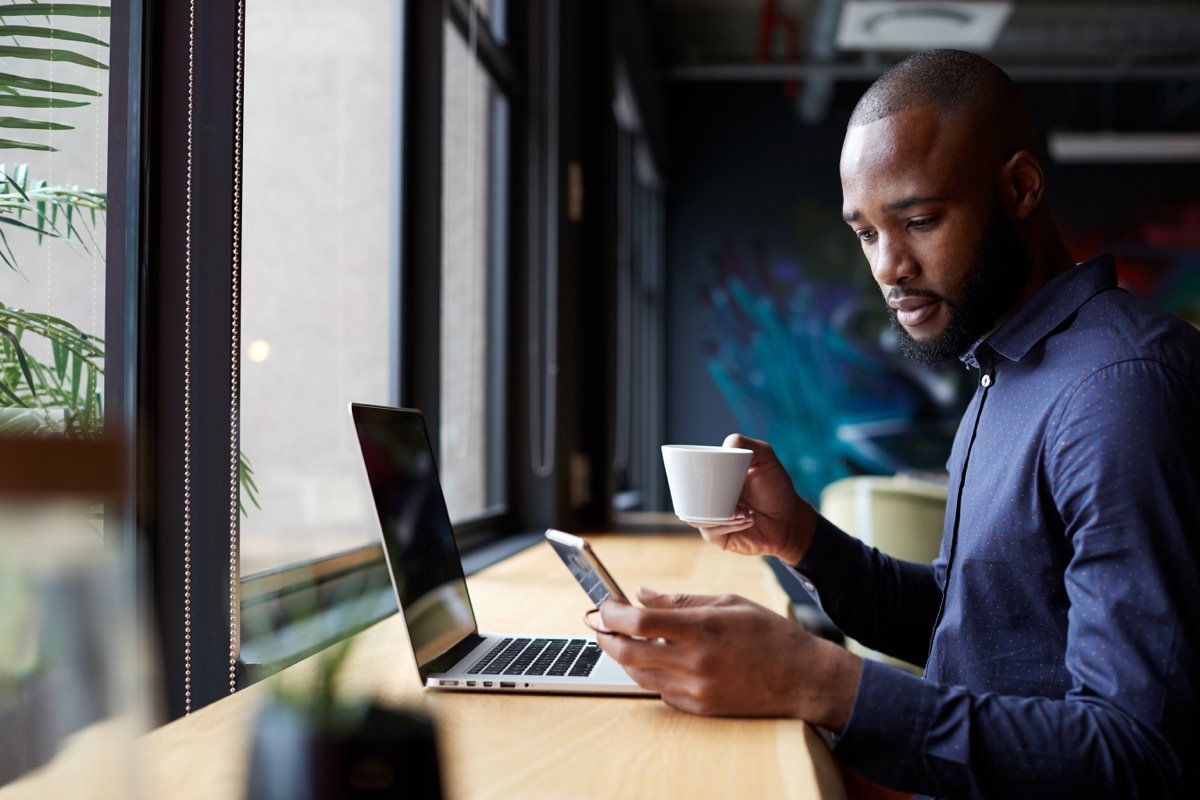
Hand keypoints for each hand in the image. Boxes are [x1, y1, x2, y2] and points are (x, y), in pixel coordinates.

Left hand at [597, 588, 859, 729]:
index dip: (613, 612)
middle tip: (602, 624)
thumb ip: (681, 600)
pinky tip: (661, 659)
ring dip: (625, 656)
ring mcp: (695, 690)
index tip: (605, 604)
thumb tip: (643, 594)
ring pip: (639, 675)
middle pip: (628, 653)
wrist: (802, 678)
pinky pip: (660, 691)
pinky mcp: (699, 709)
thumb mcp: (728, 602)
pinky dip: (652, 673)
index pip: (639, 622)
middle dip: (606, 637)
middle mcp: (694, 663)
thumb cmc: (769, 634)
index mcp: (701, 629)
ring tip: (627, 638)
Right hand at [688, 434, 815, 565]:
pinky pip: (710, 532)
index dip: (696, 475)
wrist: (789, 519)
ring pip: (697, 516)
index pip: (690, 475)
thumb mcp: (765, 458)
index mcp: (712, 478)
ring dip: (723, 514)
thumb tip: (725, 444)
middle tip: (737, 499)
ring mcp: (710, 518)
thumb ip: (746, 443)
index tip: (717, 476)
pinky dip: (729, 526)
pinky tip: (747, 520)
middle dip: (709, 498)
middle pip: (688, 497)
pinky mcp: (717, 537)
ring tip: (745, 511)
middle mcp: (708, 498)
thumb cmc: (776, 488)